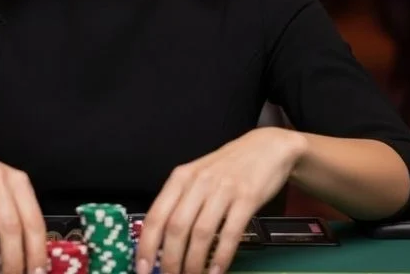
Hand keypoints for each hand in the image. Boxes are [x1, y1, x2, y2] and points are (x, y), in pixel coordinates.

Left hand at [136, 127, 306, 273]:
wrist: (266, 148)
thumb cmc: (228, 166)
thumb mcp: (198, 176)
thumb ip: (181, 202)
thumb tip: (162, 241)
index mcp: (181, 177)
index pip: (156, 215)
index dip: (146, 245)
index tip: (142, 268)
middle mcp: (199, 182)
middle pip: (176, 227)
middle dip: (170, 260)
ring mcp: (223, 190)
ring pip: (201, 233)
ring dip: (194, 263)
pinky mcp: (247, 198)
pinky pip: (230, 233)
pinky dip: (221, 257)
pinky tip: (217, 271)